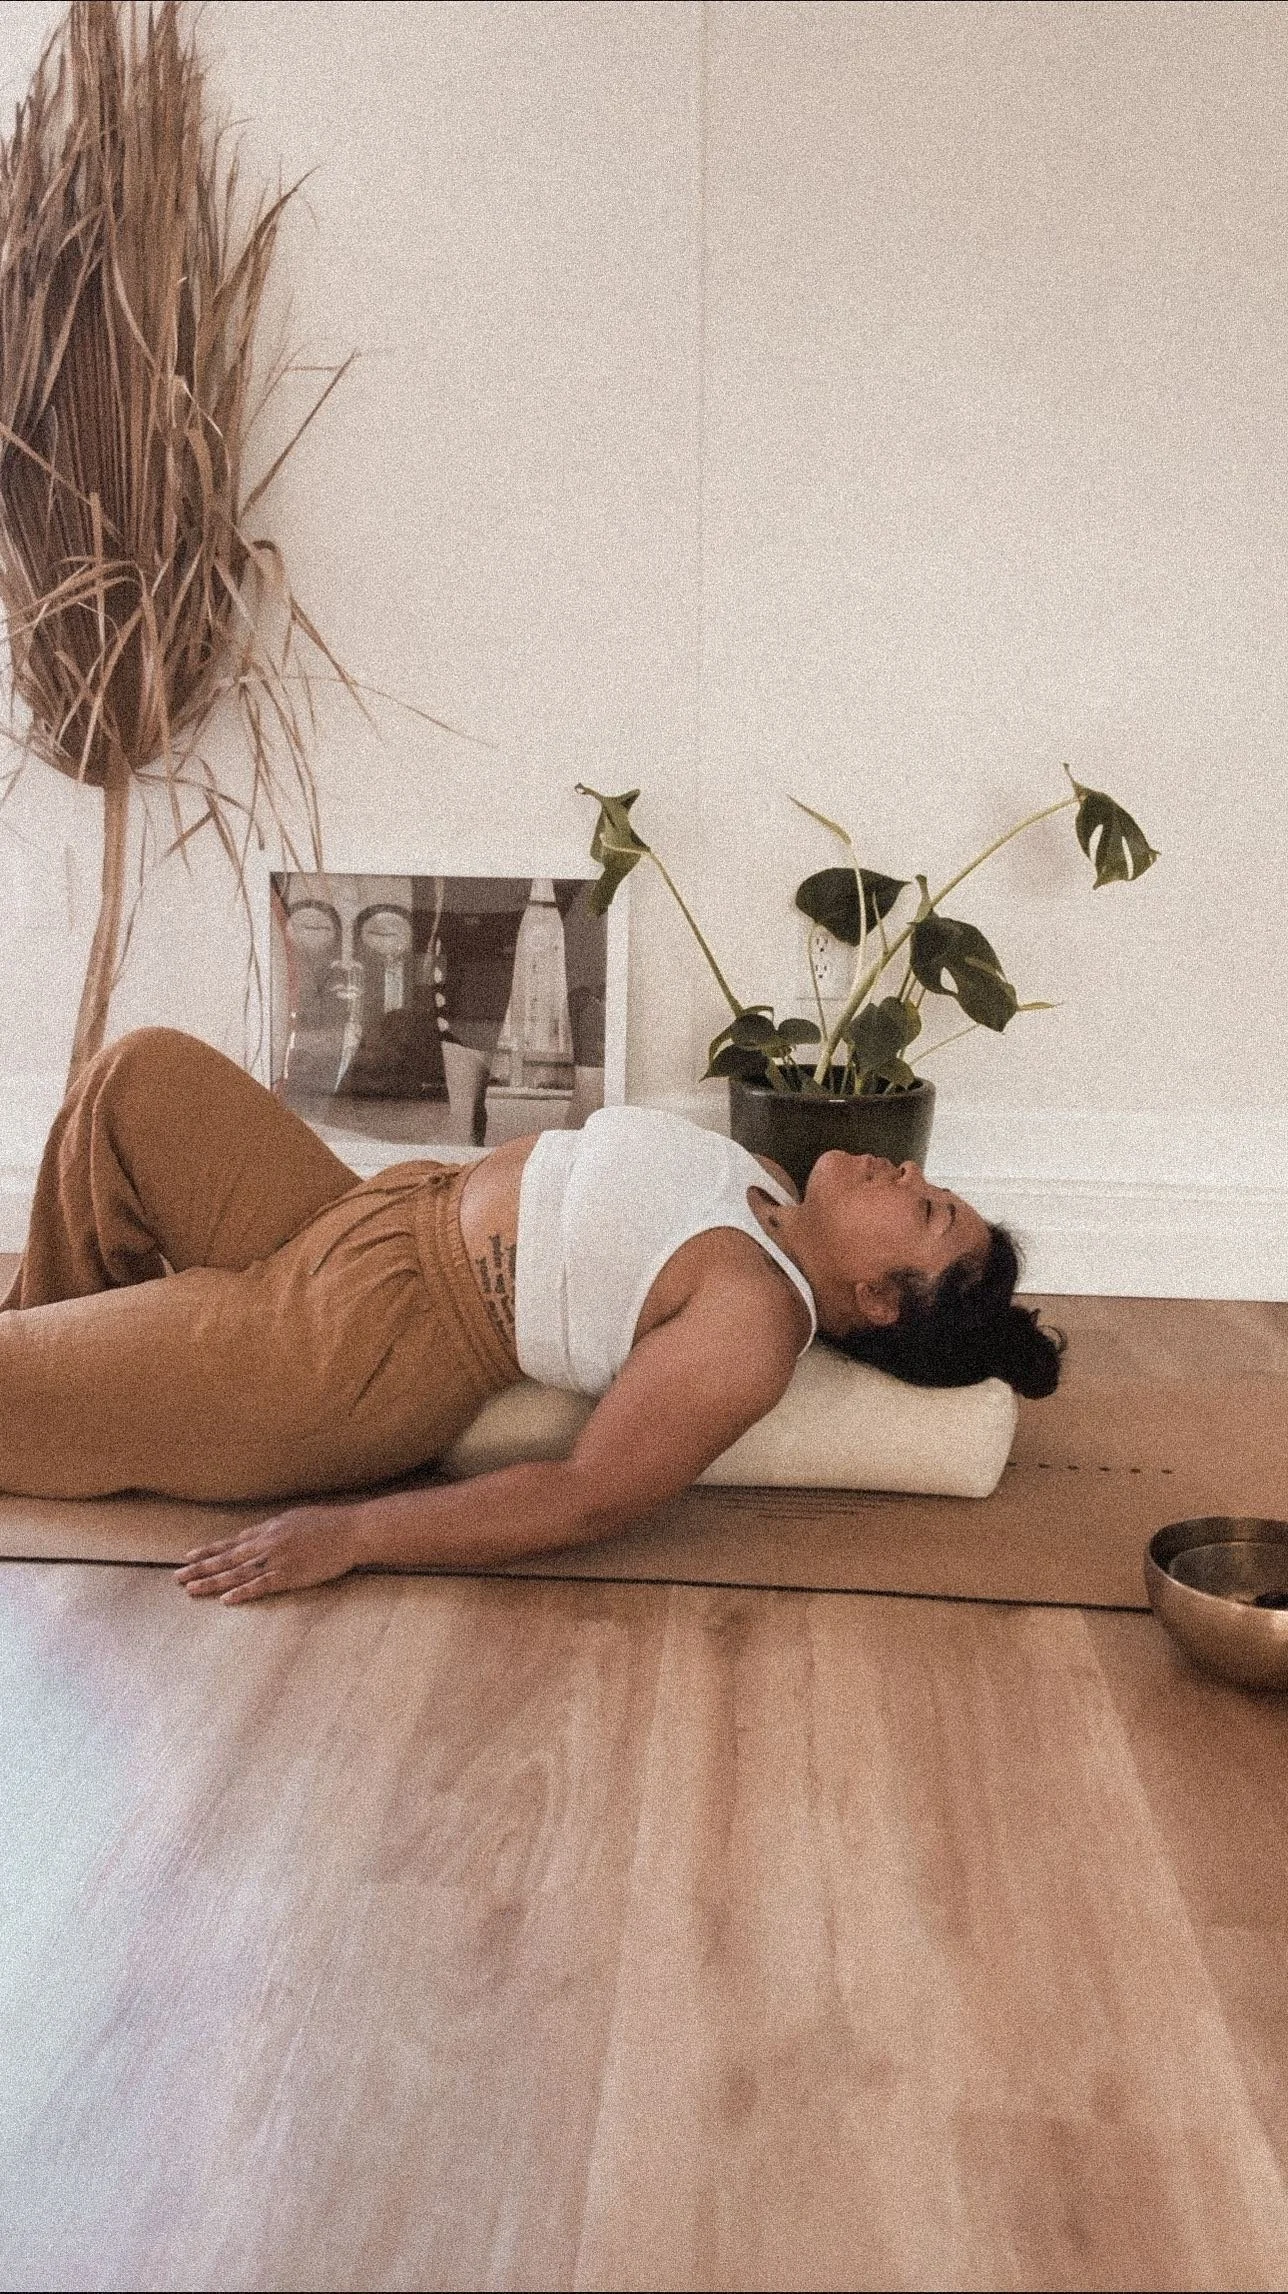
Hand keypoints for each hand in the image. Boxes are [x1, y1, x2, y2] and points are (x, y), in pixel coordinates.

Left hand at [174, 1502, 362, 1604]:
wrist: (351, 1530)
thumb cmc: (329, 1523)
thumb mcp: (296, 1519)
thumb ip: (276, 1528)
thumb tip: (261, 1532)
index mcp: (268, 1530)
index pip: (231, 1543)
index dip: (208, 1551)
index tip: (188, 1557)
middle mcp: (266, 1543)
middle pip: (226, 1558)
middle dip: (200, 1568)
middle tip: (176, 1577)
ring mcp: (276, 1559)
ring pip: (236, 1573)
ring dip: (212, 1582)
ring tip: (190, 1589)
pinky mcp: (289, 1575)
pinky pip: (260, 1586)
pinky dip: (242, 1592)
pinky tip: (226, 1600)